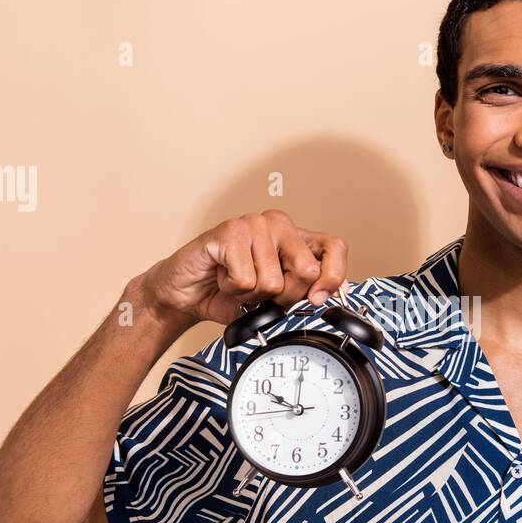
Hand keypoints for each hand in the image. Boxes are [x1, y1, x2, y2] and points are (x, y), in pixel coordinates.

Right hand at [137, 209, 348, 327]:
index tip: (317, 298)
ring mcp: (254, 224)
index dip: (333, 276)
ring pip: (272, 281)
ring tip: (236, 281)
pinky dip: (232, 290)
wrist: (186, 292)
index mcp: (295, 237)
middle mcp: (279, 224)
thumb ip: (301, 292)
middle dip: (284, 296)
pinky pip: (245, 279)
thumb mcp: (274, 298)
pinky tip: (223, 276)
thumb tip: (320, 297)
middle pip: (306, 270)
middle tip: (260, 292)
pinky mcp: (229, 232)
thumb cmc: (228, 291)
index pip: (335, 247)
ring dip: (250, 295)